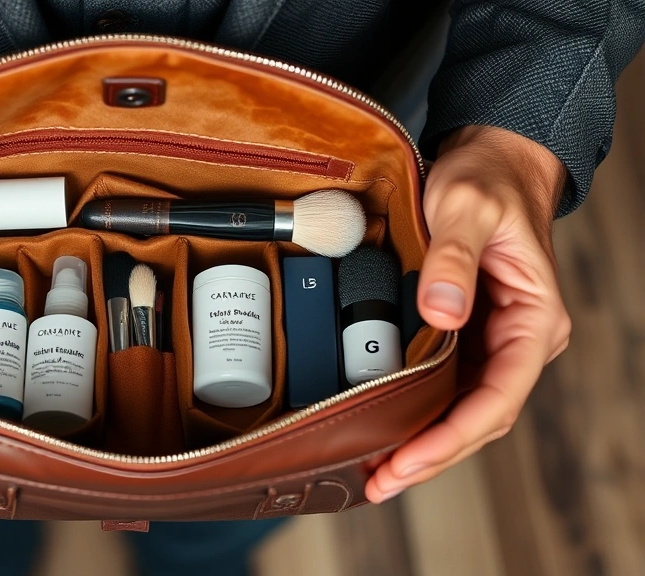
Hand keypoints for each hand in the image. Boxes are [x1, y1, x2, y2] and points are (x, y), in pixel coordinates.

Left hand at [366, 125, 571, 501]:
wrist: (490, 160)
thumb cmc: (487, 180)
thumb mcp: (467, 208)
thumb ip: (453, 259)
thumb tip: (442, 314)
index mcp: (534, 319)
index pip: (499, 398)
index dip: (451, 438)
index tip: (407, 461)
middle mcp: (519, 339)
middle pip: (478, 418)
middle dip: (430, 455)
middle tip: (378, 482)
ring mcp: (493, 340)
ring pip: (462, 409)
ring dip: (422, 442)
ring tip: (374, 471)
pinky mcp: (468, 333)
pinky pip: (446, 386)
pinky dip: (418, 413)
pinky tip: (386, 428)